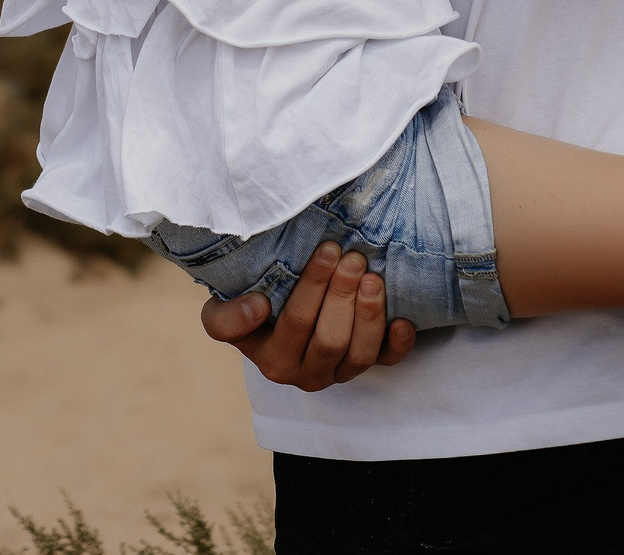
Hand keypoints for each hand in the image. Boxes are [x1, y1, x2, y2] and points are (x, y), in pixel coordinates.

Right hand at [197, 240, 416, 390]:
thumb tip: (258, 307)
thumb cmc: (251, 308)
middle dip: (343, 295)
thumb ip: (225, 318)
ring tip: (373, 278)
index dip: (314, 287)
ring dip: (369, 314)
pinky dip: (397, 343)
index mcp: (272, 361)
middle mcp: (306, 374)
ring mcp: (338, 373)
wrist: (271, 320)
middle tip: (353, 257)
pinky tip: (402, 319)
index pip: (296, 323)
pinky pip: (387, 362)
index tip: (327, 250)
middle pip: (331, 339)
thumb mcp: (220, 313)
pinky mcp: (365, 367)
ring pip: (360, 354)